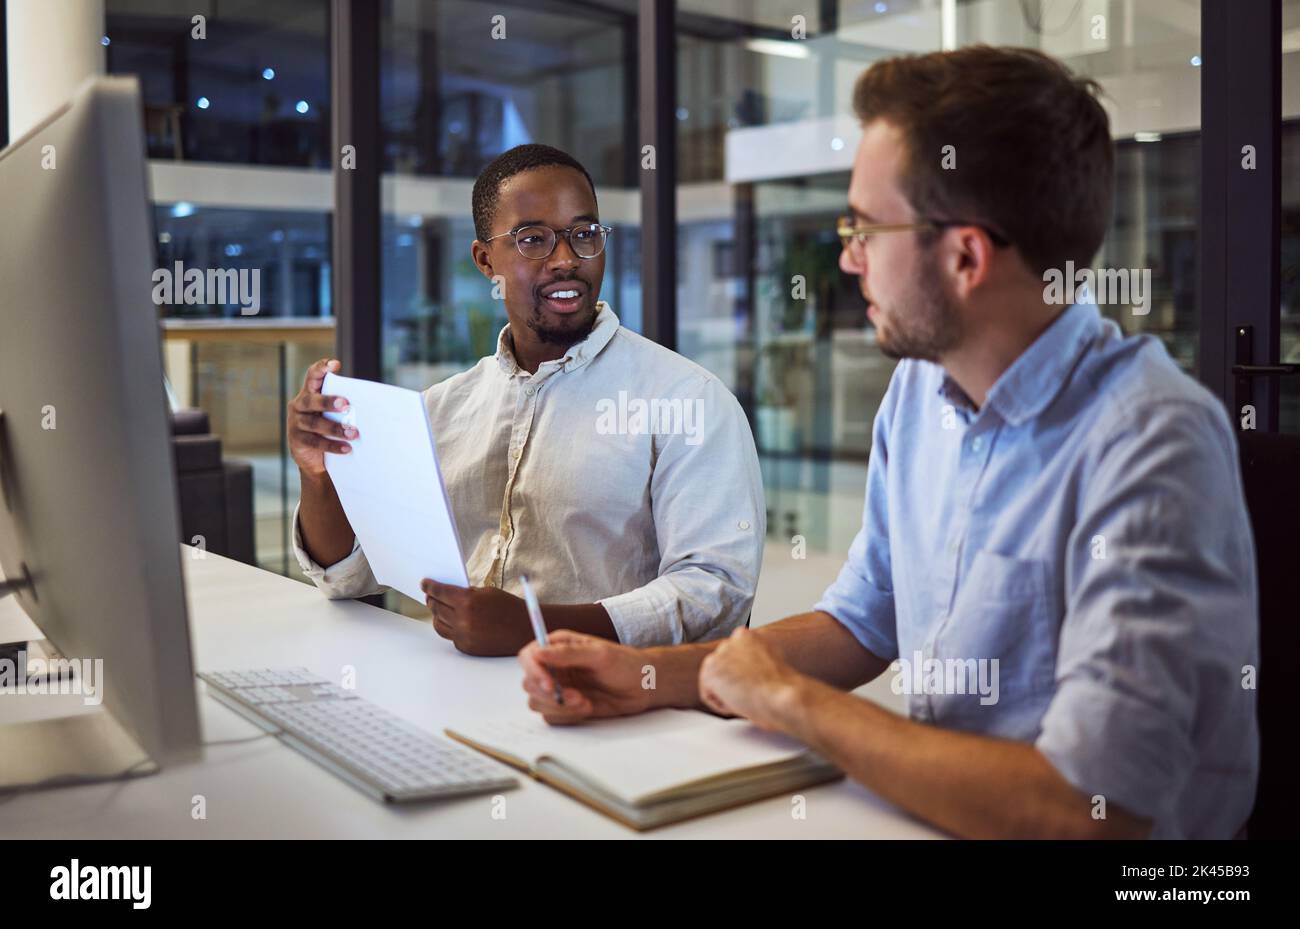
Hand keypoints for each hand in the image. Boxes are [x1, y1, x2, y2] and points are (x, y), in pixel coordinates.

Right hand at [288, 358, 356, 477]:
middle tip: (346, 404)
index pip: (312, 376)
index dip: (321, 368)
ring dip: (335, 428)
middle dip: (328, 401)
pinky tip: (347, 448)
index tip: (335, 364)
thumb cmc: (328, 429)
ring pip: (315, 423)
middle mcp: (299, 405)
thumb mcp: (333, 414)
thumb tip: (374, 405)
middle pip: (311, 400)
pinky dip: (332, 445)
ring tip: (354, 433)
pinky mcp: (297, 440)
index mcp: (309, 393)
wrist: (312, 459)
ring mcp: (296, 423)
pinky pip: (316, 442)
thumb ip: (344, 406)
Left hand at [422, 580, 531, 656]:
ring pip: (439, 624)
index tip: (424, 583)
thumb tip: (446, 594)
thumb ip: (466, 593)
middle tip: (429, 595)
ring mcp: (463, 636)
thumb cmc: (509, 608)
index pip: (440, 592)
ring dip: (436, 615)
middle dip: (431, 599)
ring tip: (437, 609)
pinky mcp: (466, 647)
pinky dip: (450, 627)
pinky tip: (452, 621)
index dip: (430, 586)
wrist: (525, 630)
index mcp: (468, 601)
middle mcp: (462, 620)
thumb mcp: (487, 592)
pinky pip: (451, 636)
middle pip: (436, 608)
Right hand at [518, 630, 654, 724]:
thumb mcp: (599, 654)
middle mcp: (553, 667)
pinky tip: (587, 708)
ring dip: (559, 707)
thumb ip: (568, 654)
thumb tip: (538, 652)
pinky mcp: (565, 707)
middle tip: (575, 697)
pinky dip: (567, 716)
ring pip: (538, 703)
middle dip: (549, 695)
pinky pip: (552, 717)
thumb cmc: (624, 663)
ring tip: (585, 702)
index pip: (529, 657)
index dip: (534, 671)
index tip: (550, 685)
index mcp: (557, 646)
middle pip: (529, 684)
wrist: (643, 686)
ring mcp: (558, 688)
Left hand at [697, 628, 804, 731]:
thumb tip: (746, 672)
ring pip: (715, 682)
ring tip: (748, 698)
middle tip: (751, 694)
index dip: (745, 678)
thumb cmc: (784, 688)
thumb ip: (754, 660)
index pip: (734, 659)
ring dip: (728, 694)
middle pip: (722, 669)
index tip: (756, 685)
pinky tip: (739, 702)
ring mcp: (719, 654)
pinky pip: (708, 695)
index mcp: (747, 636)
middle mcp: (731, 640)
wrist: (784, 696)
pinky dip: (722, 705)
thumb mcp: (770, 663)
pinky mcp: (710, 671)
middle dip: (733, 683)